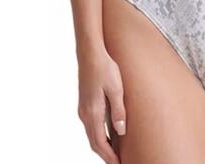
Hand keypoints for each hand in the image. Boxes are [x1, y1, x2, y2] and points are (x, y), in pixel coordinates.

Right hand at [77, 48, 126, 163]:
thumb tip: (120, 132)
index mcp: (92, 113)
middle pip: (94, 142)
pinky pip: (92, 125)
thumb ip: (118, 111)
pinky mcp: (85, 103)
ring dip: (102, 146)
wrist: (90, 52)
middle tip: (118, 162)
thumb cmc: (105, 68)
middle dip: (106, 155)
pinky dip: (99, 135)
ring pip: (92, 134)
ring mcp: (83, 109)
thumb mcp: (116, 88)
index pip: (100, 143)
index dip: (109, 157)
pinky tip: (109, 134)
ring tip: (115, 153)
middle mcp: (85, 114)